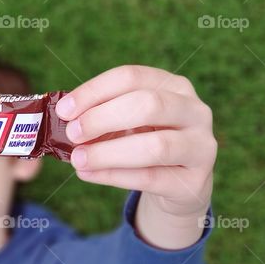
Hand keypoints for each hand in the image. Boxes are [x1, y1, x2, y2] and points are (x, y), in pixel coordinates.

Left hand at [56, 66, 215, 246]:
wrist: (180, 186)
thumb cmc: (146, 143)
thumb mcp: (128, 123)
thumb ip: (101, 115)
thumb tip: (63, 116)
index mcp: (175, 86)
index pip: (132, 77)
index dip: (95, 91)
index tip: (65, 110)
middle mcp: (195, 111)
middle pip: (148, 105)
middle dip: (103, 118)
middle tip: (72, 134)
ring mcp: (202, 146)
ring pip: (155, 146)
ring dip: (108, 153)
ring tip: (77, 160)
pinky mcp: (195, 181)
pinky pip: (151, 177)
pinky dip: (115, 176)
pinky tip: (89, 175)